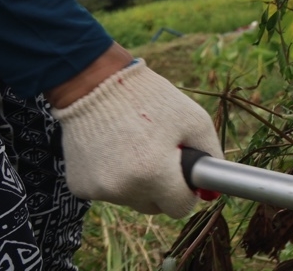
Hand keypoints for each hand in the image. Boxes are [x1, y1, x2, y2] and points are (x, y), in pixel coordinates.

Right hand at [51, 59, 222, 216]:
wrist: (94, 84)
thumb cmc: (150, 99)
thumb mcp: (194, 119)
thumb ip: (210, 154)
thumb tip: (213, 188)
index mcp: (154, 173)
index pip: (180, 208)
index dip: (186, 192)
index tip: (184, 176)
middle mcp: (124, 188)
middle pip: (154, 206)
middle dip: (162, 188)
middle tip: (159, 154)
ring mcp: (98, 190)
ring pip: (130, 198)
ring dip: (137, 181)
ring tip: (134, 144)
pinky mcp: (79, 186)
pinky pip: (107, 191)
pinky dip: (113, 176)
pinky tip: (112, 148)